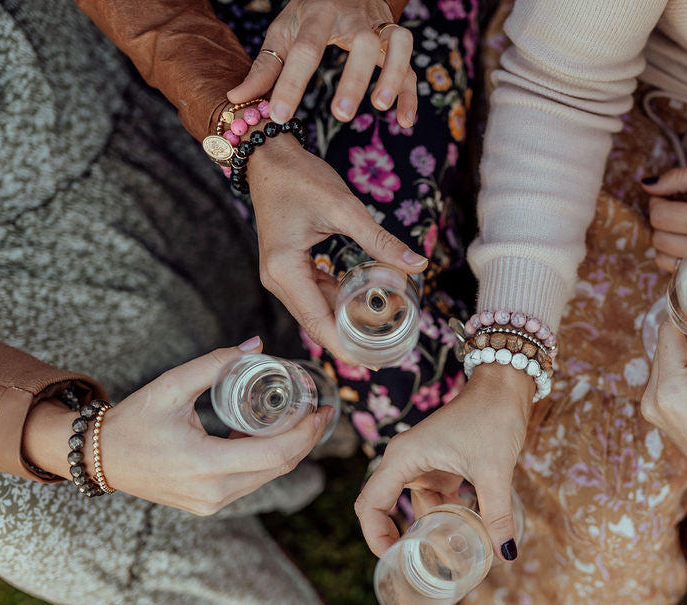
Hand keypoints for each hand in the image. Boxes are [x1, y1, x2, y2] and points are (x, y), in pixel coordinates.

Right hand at [27, 337, 333, 514]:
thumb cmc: (133, 421)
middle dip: (307, 439)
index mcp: (206, 465)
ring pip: (268, 477)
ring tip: (303, 419)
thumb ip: (215, 363)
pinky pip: (252, 482)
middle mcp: (214, 492)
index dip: (306, 432)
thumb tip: (255, 344)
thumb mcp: (171, 385)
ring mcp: (212, 503)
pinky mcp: (209, 504)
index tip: (321, 408)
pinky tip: (273, 433)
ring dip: (290, 449)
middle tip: (322, 410)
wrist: (100, 458)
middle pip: (280, 467)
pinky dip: (268, 459)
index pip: (276, 454)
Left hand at [227, 0, 416, 126]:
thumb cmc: (309, 14)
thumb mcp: (284, 32)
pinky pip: (412, 66)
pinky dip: (411, 94)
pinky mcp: (396, 42)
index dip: (292, 84)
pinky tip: (405, 122)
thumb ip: (266, 68)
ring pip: (398, 44)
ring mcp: (380, 27)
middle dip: (354, 79)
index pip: (306, 49)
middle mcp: (354, 18)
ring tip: (380, 107)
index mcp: (319, 14)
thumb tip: (238, 99)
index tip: (280, 116)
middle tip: (340, 114)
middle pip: (363, 43)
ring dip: (393, 76)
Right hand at [247, 135, 426, 357]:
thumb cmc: (300, 178)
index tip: (373, 363)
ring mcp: (281, 276)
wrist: (269, 158)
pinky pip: (316, 295)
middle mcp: (278, 280)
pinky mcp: (289, 269)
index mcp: (284, 270)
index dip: (345, 347)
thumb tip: (417, 264)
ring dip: (346, 323)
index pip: (317, 321)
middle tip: (388, 355)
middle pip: (316, 323)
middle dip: (350, 341)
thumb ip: (380, 240)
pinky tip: (364, 308)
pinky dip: (339, 304)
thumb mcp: (344, 208)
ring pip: (317, 311)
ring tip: (383, 336)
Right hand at [354, 364, 533, 560]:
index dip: (375, 536)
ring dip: (428, 527)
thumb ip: (497, 515)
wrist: (506, 386)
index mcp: (404, 457)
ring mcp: (422, 462)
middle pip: (385, 506)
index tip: (393, 560)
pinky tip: (465, 530)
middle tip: (416, 566)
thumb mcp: (495, 470)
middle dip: (398, 537)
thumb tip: (506, 554)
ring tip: (447, 554)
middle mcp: (405, 459)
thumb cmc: (493, 417)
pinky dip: (446, 514)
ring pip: (415, 504)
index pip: (369, 504)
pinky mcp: (440, 463)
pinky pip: (434, 496)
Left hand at [640, 321, 686, 492]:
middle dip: (682, 327)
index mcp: (670, 391)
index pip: (668, 336)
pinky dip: (677, 363)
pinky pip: (663, 377)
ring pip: (662, 361)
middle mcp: (652, 399)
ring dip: (680, 345)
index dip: (681, 312)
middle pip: (662, 347)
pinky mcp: (656, 413)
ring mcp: (650, 408)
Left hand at [641, 167, 686, 271]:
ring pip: (664, 260)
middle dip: (661, 221)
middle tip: (678, 208)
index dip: (657, 203)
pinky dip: (674, 259)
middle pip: (660, 239)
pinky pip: (678, 275)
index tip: (669, 196)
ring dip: (664, 241)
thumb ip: (682, 178)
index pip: (661, 217)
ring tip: (683, 226)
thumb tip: (646, 184)